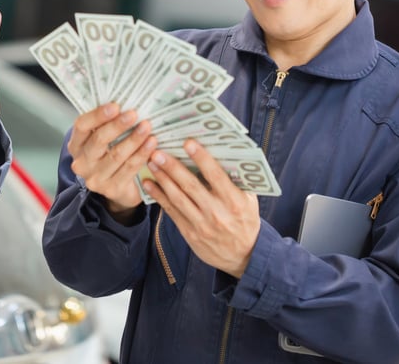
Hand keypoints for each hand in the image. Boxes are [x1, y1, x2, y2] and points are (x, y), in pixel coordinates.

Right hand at [68, 103, 156, 220]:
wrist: (117, 188)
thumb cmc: (110, 155)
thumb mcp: (103, 140)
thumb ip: (106, 124)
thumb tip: (125, 101)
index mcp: (76, 145)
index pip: (82, 126)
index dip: (98, 115)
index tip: (115, 106)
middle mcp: (82, 163)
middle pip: (99, 140)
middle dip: (118, 125)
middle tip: (134, 114)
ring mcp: (95, 178)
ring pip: (116, 155)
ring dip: (134, 139)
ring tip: (147, 127)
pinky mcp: (111, 189)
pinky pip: (129, 168)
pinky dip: (142, 154)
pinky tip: (151, 144)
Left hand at [141, 140, 260, 277]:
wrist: (244, 255)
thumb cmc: (245, 220)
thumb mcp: (248, 200)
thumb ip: (236, 180)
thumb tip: (221, 153)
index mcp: (234, 201)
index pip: (216, 176)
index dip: (201, 158)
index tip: (188, 143)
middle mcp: (217, 213)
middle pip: (191, 186)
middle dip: (173, 168)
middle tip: (158, 152)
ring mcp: (202, 224)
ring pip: (178, 198)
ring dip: (162, 179)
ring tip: (151, 163)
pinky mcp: (190, 233)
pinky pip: (172, 212)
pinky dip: (159, 197)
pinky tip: (149, 184)